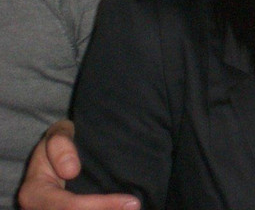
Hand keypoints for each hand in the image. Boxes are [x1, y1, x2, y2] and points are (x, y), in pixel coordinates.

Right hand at [17, 121, 139, 209]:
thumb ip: (60, 145)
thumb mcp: (57, 135)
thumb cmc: (58, 144)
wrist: (54, 157)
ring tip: (133, 208)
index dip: (100, 206)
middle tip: (136, 206)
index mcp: (34, 194)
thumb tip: (70, 171)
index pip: (70, 206)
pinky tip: (123, 208)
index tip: (131, 201)